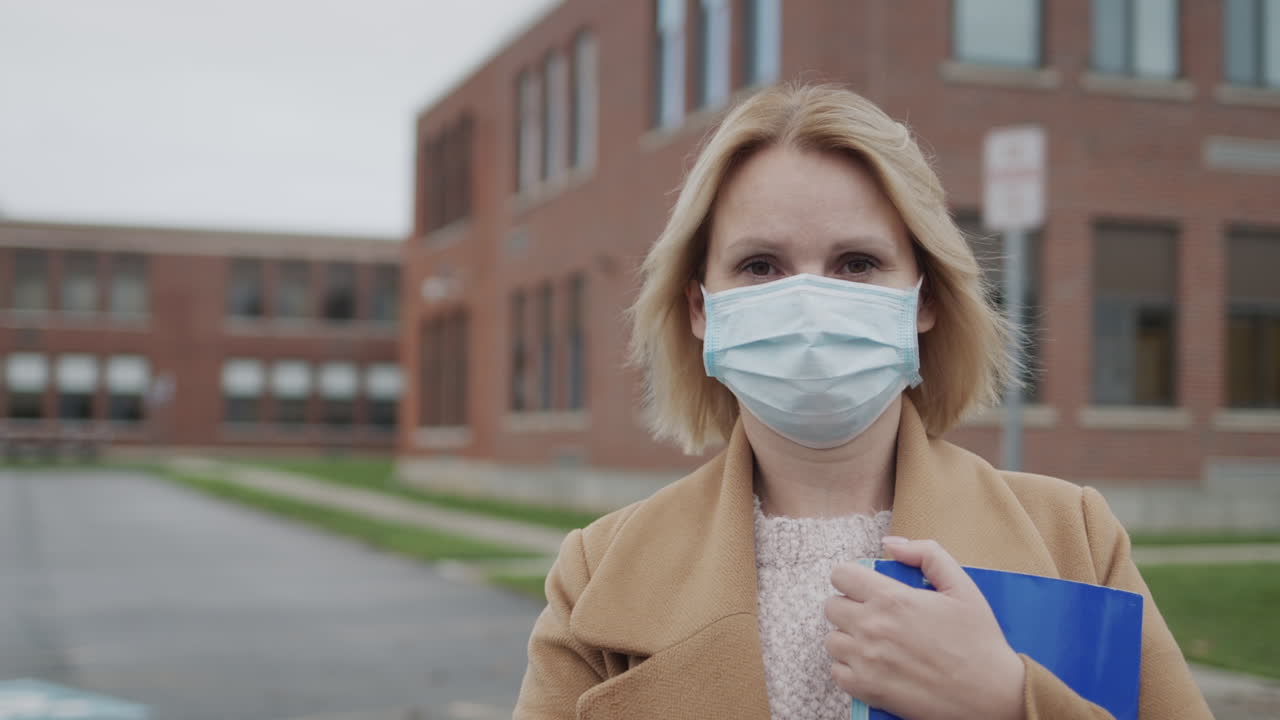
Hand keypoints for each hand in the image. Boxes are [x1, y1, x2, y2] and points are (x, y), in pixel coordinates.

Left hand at [824, 538, 1025, 719]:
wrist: (992, 694)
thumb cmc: (979, 640)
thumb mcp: (962, 586)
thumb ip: (926, 554)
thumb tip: (890, 543)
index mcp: (892, 599)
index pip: (840, 574)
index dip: (852, 578)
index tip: (866, 588)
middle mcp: (872, 627)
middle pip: (831, 606)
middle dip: (850, 607)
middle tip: (873, 616)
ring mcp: (866, 661)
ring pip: (831, 640)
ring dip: (848, 639)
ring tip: (874, 643)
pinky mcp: (867, 690)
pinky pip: (836, 672)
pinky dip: (849, 669)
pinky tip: (872, 666)